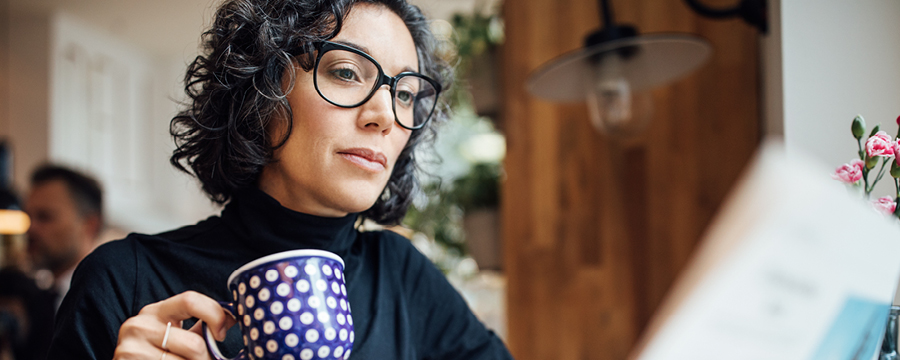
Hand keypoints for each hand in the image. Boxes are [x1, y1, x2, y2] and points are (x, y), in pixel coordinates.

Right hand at [114, 291, 236, 359]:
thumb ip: (203, 325)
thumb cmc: (158, 356)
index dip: (214, 316)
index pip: (190, 300)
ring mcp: (130, 348)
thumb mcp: (178, 336)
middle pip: (194, 344)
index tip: (221, 334)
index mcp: (155, 311)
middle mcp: (140, 325)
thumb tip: (234, 315)